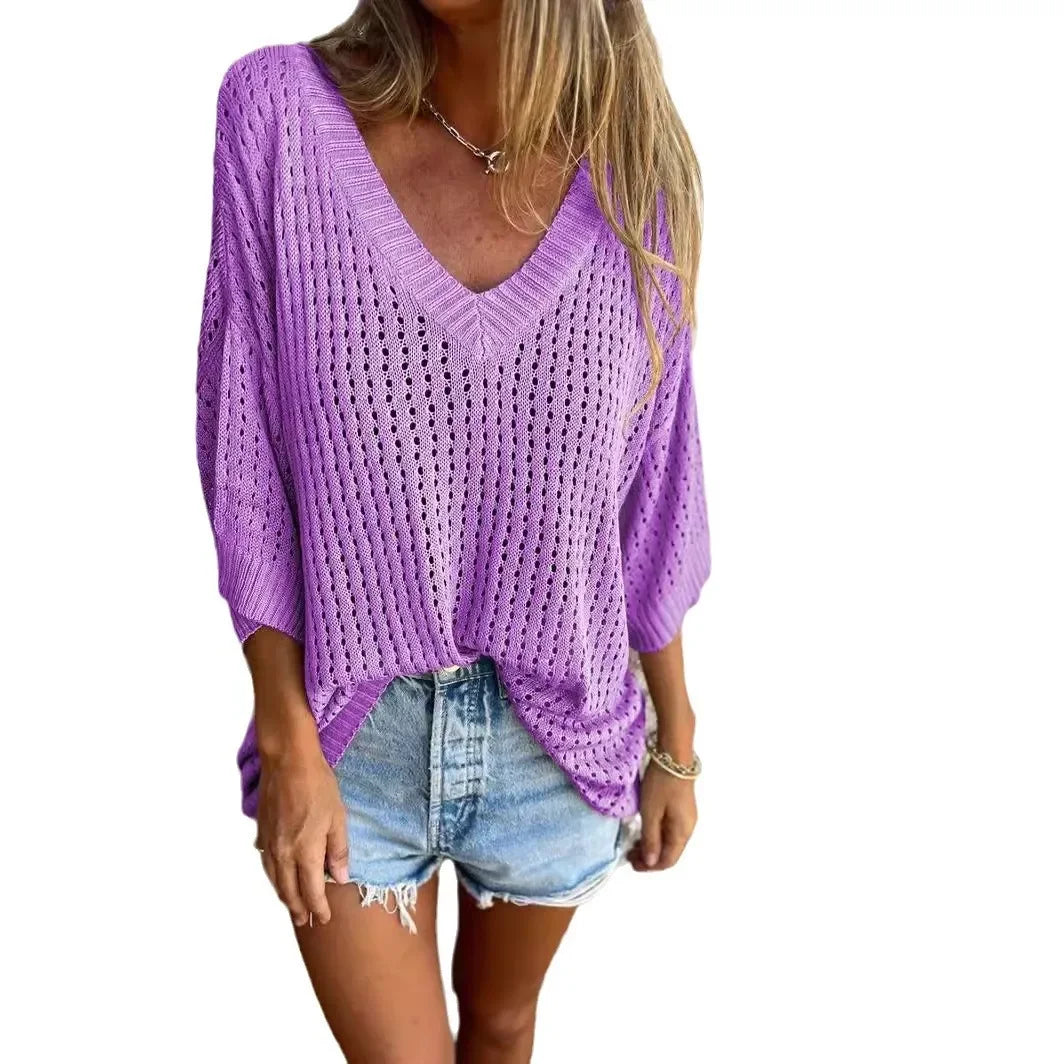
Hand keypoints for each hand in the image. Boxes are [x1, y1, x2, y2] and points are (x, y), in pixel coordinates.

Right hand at [255, 738, 349, 926]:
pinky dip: (272, 875)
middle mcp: (283, 854)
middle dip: (297, 909)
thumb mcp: (338, 818)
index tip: (322, 920)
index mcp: (305, 853)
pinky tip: (275, 875)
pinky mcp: (261, 831)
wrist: (287, 761)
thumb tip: (340, 877)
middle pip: (288, 891)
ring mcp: (269, 844)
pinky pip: (266, 863)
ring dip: (283, 896)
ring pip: (274, 879)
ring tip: (290, 905)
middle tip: (304, 922)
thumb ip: (338, 850)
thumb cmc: (317, 786)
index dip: (317, 908)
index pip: (311, 891)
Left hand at [630, 760, 696, 871]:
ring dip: (652, 846)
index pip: (668, 860)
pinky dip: (657, 834)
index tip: (632, 863)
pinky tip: (645, 830)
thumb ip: (651, 839)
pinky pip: (669, 830)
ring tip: (634, 843)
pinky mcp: (681, 809)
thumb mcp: (651, 813)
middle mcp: (687, 828)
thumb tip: (651, 862)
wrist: (673, 757)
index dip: (650, 866)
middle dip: (650, 857)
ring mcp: (686, 818)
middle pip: (669, 852)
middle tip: (629, 854)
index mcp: (682, 833)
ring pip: (669, 841)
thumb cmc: (661, 785)